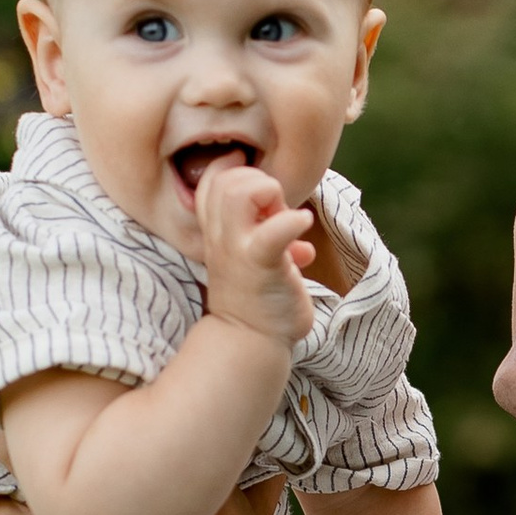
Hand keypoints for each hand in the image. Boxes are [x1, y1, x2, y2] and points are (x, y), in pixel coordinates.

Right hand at [196, 163, 316, 355]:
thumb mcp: (252, 258)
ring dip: (271, 195)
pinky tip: (304, 232)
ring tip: (285, 220)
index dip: (236, 172)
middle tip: (275, 210)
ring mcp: (238, 249)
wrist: (249, 342)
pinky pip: (274, 231)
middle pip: (226, 179)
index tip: (259, 191)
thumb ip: (268, 234)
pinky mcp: (262, 265)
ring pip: (240, 193)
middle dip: (258, 181)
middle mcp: (221, 236)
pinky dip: (293, 222)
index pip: (212, 180)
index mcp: (217, 231)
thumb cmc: (257, 300)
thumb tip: (297, 226)